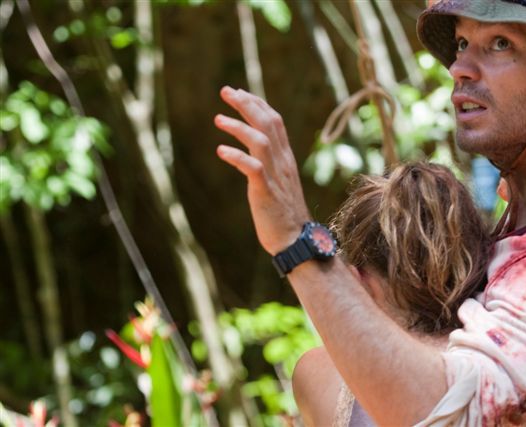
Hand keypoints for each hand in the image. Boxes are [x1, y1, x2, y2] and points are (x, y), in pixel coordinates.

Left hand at [214, 86, 310, 254]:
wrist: (296, 241)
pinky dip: (236, 156)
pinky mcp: (266, 191)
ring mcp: (276, 176)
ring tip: (217, 119)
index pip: (275, 122)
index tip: (240, 92)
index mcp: (286, 159)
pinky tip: (220, 150)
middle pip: (268, 123)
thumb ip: (270, 167)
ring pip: (261, 140)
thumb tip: (253, 156)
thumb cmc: (284, 216)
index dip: (258, 104)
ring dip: (239, 126)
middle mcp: (283, 163)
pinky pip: (253, 167)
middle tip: (226, 91)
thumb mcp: (279, 184)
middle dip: (247, 104)